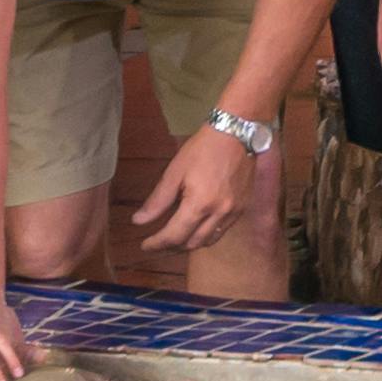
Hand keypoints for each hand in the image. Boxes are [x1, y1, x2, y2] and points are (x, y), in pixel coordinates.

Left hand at [130, 123, 269, 254]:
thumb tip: (139, 221)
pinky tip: (197, 226)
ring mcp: (233, 212)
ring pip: (209, 241)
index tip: (145, 245)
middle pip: (192, 244)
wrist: (237, 133)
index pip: (174, 235)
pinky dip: (206, 234)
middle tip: (158, 241)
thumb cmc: (203, 148)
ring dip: (190, 243)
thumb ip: (158, 201)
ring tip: (176, 237)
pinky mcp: (242, 208)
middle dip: (172, 246)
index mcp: (199, 204)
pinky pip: (222, 231)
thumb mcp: (175, 172)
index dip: (157, 243)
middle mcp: (219, 213)